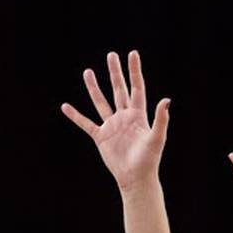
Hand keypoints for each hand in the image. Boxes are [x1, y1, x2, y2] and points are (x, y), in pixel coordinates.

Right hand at [61, 50, 170, 195]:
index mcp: (138, 114)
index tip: (132, 54)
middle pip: (118, 89)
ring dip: (94, 87)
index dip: (134, 71)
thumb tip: (166, 99)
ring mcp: (112, 126)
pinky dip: (75, 116)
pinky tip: (65, 106)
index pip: (136, 87)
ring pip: (101, 102)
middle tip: (111, 55)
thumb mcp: (157, 138)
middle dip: (115, 72)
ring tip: (87, 71)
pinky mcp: (101, 137)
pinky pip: (86, 124)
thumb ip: (161, 119)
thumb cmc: (149, 160)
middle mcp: (124, 117)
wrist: (135, 178)